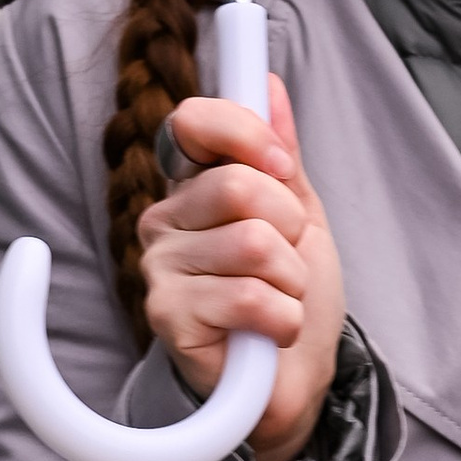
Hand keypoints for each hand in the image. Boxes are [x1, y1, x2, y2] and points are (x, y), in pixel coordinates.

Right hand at [137, 73, 344, 460]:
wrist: (291, 380)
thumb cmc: (290, 294)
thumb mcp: (300, 213)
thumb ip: (280, 152)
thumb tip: (267, 81)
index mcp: (193, 186)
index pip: (194, 122)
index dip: (248, 135)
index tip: (281, 166)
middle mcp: (165, 221)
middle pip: (240, 185)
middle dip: (290, 226)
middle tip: (287, 259)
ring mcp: (160, 270)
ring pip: (253, 244)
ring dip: (291, 280)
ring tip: (278, 299)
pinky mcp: (167, 319)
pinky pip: (249, 297)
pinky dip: (282, 318)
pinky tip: (268, 332)